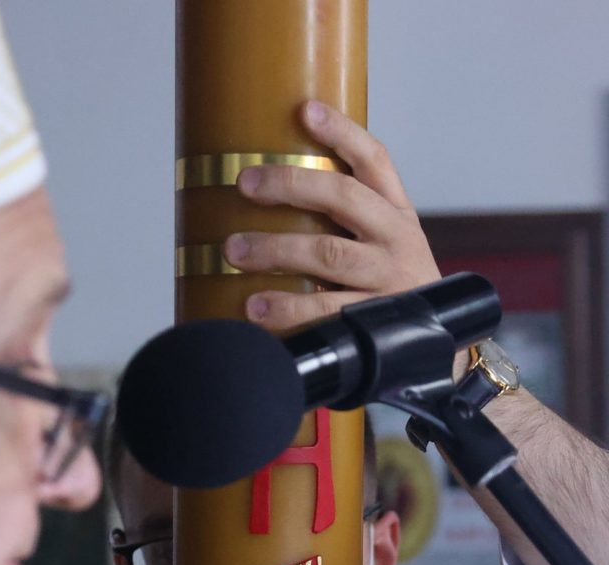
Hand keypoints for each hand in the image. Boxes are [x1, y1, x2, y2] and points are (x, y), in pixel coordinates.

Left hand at [223, 100, 440, 331]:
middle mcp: (397, 240)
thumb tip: (277, 196)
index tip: (305, 109)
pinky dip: (289, 310)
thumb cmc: (395, 290)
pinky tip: (257, 310)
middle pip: (343, 198)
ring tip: (235, 250)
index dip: (342, 132)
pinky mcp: (377, 323)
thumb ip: (350, 222)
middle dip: (290, 185)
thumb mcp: (387, 247)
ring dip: (277, 249)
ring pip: (329, 254)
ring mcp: (389, 281)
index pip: (374, 161)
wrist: (439, 347)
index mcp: (397, 215)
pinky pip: (327, 312)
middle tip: (245, 183)